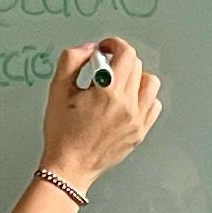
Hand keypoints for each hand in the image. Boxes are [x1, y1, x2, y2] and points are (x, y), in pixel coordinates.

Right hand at [39, 37, 162, 187]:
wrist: (69, 168)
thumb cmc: (62, 134)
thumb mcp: (57, 89)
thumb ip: (71, 60)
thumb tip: (89, 48)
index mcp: (108, 91)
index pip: (125, 53)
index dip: (113, 44)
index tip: (105, 48)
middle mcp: (126, 104)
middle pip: (136, 65)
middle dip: (120, 59)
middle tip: (105, 67)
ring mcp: (136, 120)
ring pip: (150, 83)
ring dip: (135, 77)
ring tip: (119, 84)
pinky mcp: (140, 132)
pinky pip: (154, 105)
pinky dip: (144, 98)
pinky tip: (128, 101)